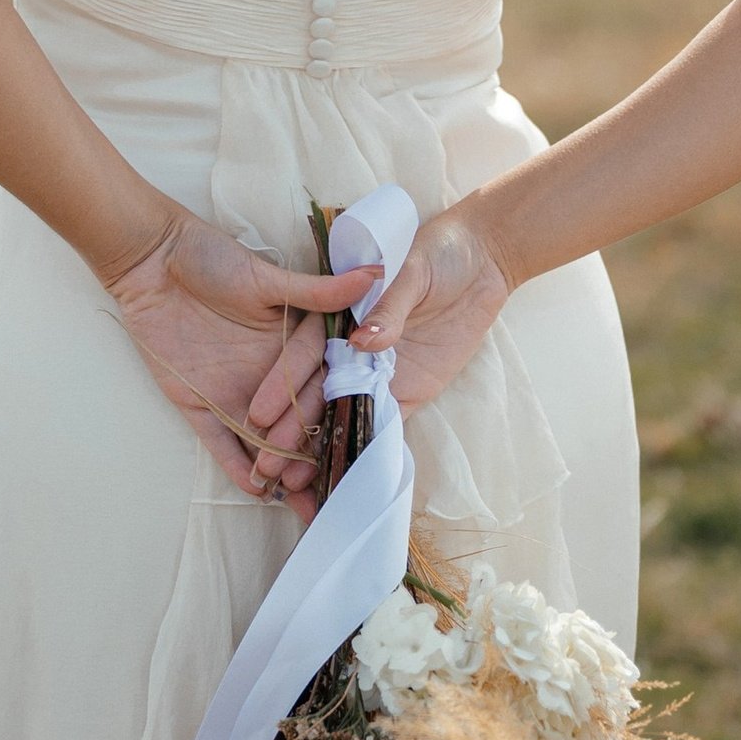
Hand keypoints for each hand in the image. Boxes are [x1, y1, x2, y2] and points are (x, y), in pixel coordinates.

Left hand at [105, 213, 374, 510]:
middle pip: (293, 416)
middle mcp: (271, 371)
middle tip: (310, 483)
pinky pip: (221, 441)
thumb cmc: (210, 258)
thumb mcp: (266, 276)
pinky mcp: (200, 403)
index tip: (338, 440)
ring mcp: (237, 389)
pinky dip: (235, 464)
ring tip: (295, 501)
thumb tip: (377, 275)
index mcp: (295, 340)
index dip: (325, 412)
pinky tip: (254, 489)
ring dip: (277, 467)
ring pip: (262, 437)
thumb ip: (317, 291)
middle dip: (302, 449)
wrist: (149, 260)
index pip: (317, 382)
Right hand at [241, 210, 512, 489]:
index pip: (302, 354)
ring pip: (341, 415)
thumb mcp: (411, 270)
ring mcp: (379, 373)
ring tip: (291, 486)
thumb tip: (364, 341)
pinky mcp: (409, 391)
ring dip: (318, 447)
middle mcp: (352, 348)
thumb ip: (388, 306)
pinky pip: (382, 424)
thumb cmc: (438, 253)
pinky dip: (363, 450)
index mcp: (339, 314)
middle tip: (266, 467)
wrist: (483, 260)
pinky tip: (341, 477)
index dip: (280, 384)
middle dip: (290, 429)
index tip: (257, 414)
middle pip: (315, 392)